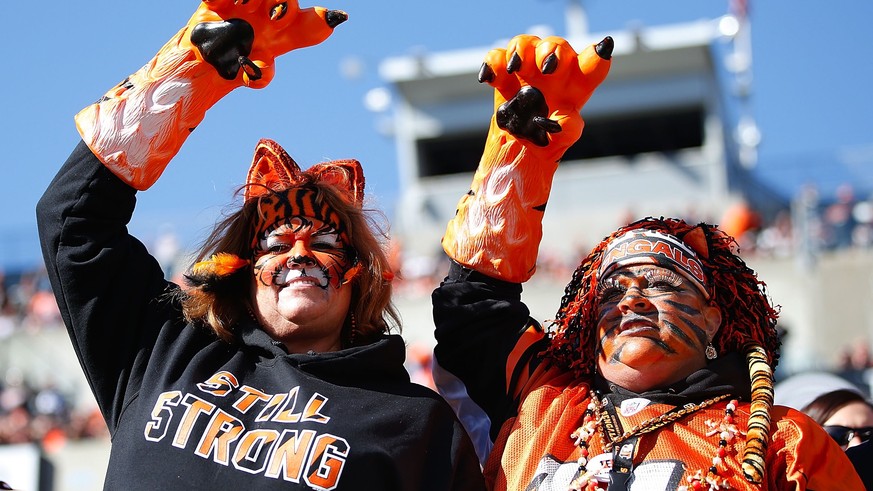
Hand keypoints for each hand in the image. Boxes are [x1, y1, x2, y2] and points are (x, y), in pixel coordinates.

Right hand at [185, 0, 347, 87]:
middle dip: (285, 5)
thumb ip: (258, 76)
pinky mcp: (221, 0)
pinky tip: (225, 4)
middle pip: (289, 2)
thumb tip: (255, 69)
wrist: (201, 65)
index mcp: (283, 36)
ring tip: (244, 5)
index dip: (324, 21)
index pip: (311, 26)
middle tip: (274, 19)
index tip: (336, 18)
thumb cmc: (232, 71)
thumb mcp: (249, 76)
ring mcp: (248, 5)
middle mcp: (269, 17)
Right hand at [478, 35, 611, 149]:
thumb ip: (568, 132)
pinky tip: (489, 79)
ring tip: (515, 67)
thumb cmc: (544, 146)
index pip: (592, 66)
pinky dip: (493, 63)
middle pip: (557, 46)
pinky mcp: (504, 76)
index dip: (598, 56)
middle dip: (553, 51)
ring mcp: (528, 71)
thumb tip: (564, 121)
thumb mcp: (559, 145)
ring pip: (527, 43)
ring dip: (521, 49)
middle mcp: (554, 74)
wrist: (515, 152)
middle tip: (547, 68)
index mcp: (576, 88)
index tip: (601, 50)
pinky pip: (497, 58)